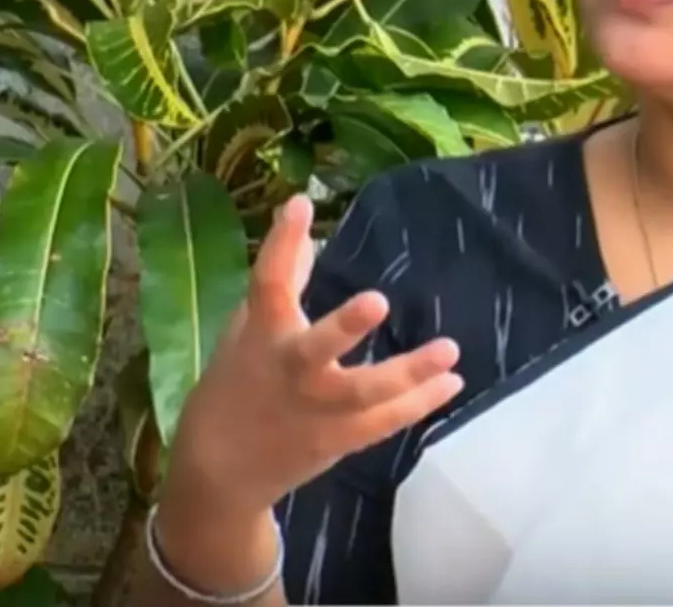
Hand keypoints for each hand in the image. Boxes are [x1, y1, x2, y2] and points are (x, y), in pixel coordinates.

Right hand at [164, 194, 464, 520]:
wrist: (220, 468)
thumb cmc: (237, 384)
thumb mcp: (248, 329)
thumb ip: (283, 280)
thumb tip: (305, 230)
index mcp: (262, 336)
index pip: (268, 284)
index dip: (281, 243)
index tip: (301, 205)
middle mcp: (289, 371)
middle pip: (316, 350)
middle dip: (344, 327)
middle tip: (377, 300)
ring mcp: (315, 409)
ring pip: (364, 392)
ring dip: (409, 372)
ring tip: (450, 350)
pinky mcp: (336, 439)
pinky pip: (382, 422)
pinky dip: (419, 403)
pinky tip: (452, 382)